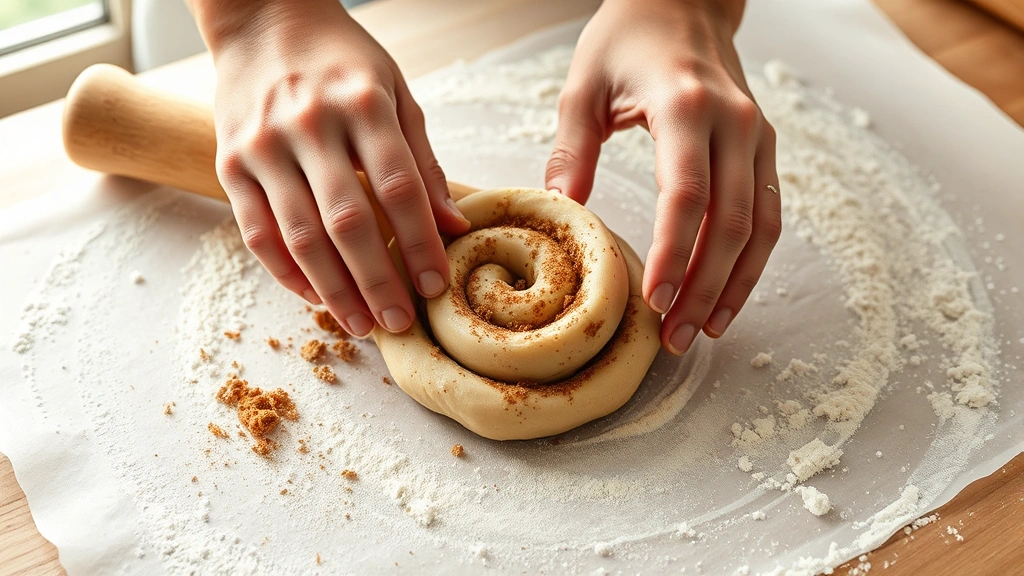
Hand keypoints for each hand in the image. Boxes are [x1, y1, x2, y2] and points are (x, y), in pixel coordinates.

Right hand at [191, 0, 468, 336]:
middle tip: (400, 323)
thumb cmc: (342, 60)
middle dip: (378, 281)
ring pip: (300, 236)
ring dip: (333, 291)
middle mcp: (309, 124)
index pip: (398, 188)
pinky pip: (257, 233)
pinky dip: (287, 273)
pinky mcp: (229, 163)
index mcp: (362, 103)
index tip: (435, 285)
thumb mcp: (396, 91)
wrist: (262, 19)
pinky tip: (316, 298)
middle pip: (348, 221)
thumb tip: (451, 226)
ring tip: (361, 325)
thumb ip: (423, 159)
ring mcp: (262, 145)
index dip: (419, 243)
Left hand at [545, 0, 781, 354]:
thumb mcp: (583, 84)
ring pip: (759, 227)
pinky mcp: (764, 148)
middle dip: (703, 288)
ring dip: (733, 285)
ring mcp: (757, 136)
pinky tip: (726, 296)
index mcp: (685, 107)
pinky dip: (750, 262)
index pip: (687, 195)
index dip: (673, 254)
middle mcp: (734, 124)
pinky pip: (767, 215)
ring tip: (702, 332)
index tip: (654, 300)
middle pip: (729, 223)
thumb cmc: (626, 39)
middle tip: (674, 337)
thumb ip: (573, 149)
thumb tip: (564, 211)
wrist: (683, 3)